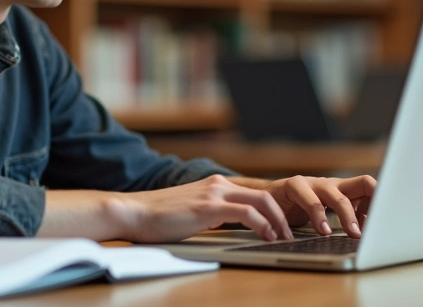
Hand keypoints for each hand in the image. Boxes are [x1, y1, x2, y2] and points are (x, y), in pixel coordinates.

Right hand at [113, 174, 293, 242]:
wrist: (132, 212)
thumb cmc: (157, 218)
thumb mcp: (192, 212)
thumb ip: (211, 213)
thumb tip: (227, 226)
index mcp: (216, 185)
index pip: (256, 193)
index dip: (275, 210)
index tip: (284, 227)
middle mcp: (218, 184)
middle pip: (266, 196)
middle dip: (284, 216)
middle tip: (290, 235)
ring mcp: (214, 193)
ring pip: (262, 202)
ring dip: (278, 222)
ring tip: (283, 239)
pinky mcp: (208, 207)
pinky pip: (246, 213)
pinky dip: (262, 225)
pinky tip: (267, 236)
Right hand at [262, 175, 375, 237]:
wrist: (257, 201)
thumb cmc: (295, 212)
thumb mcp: (325, 217)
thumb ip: (344, 220)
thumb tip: (369, 236)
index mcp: (342, 190)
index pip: (371, 188)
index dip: (381, 203)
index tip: (385, 224)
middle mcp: (330, 184)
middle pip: (362, 184)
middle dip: (374, 204)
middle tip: (374, 229)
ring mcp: (312, 183)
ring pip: (336, 194)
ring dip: (347, 214)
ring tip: (352, 233)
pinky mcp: (292, 185)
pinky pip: (308, 199)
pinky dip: (317, 216)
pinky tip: (321, 231)